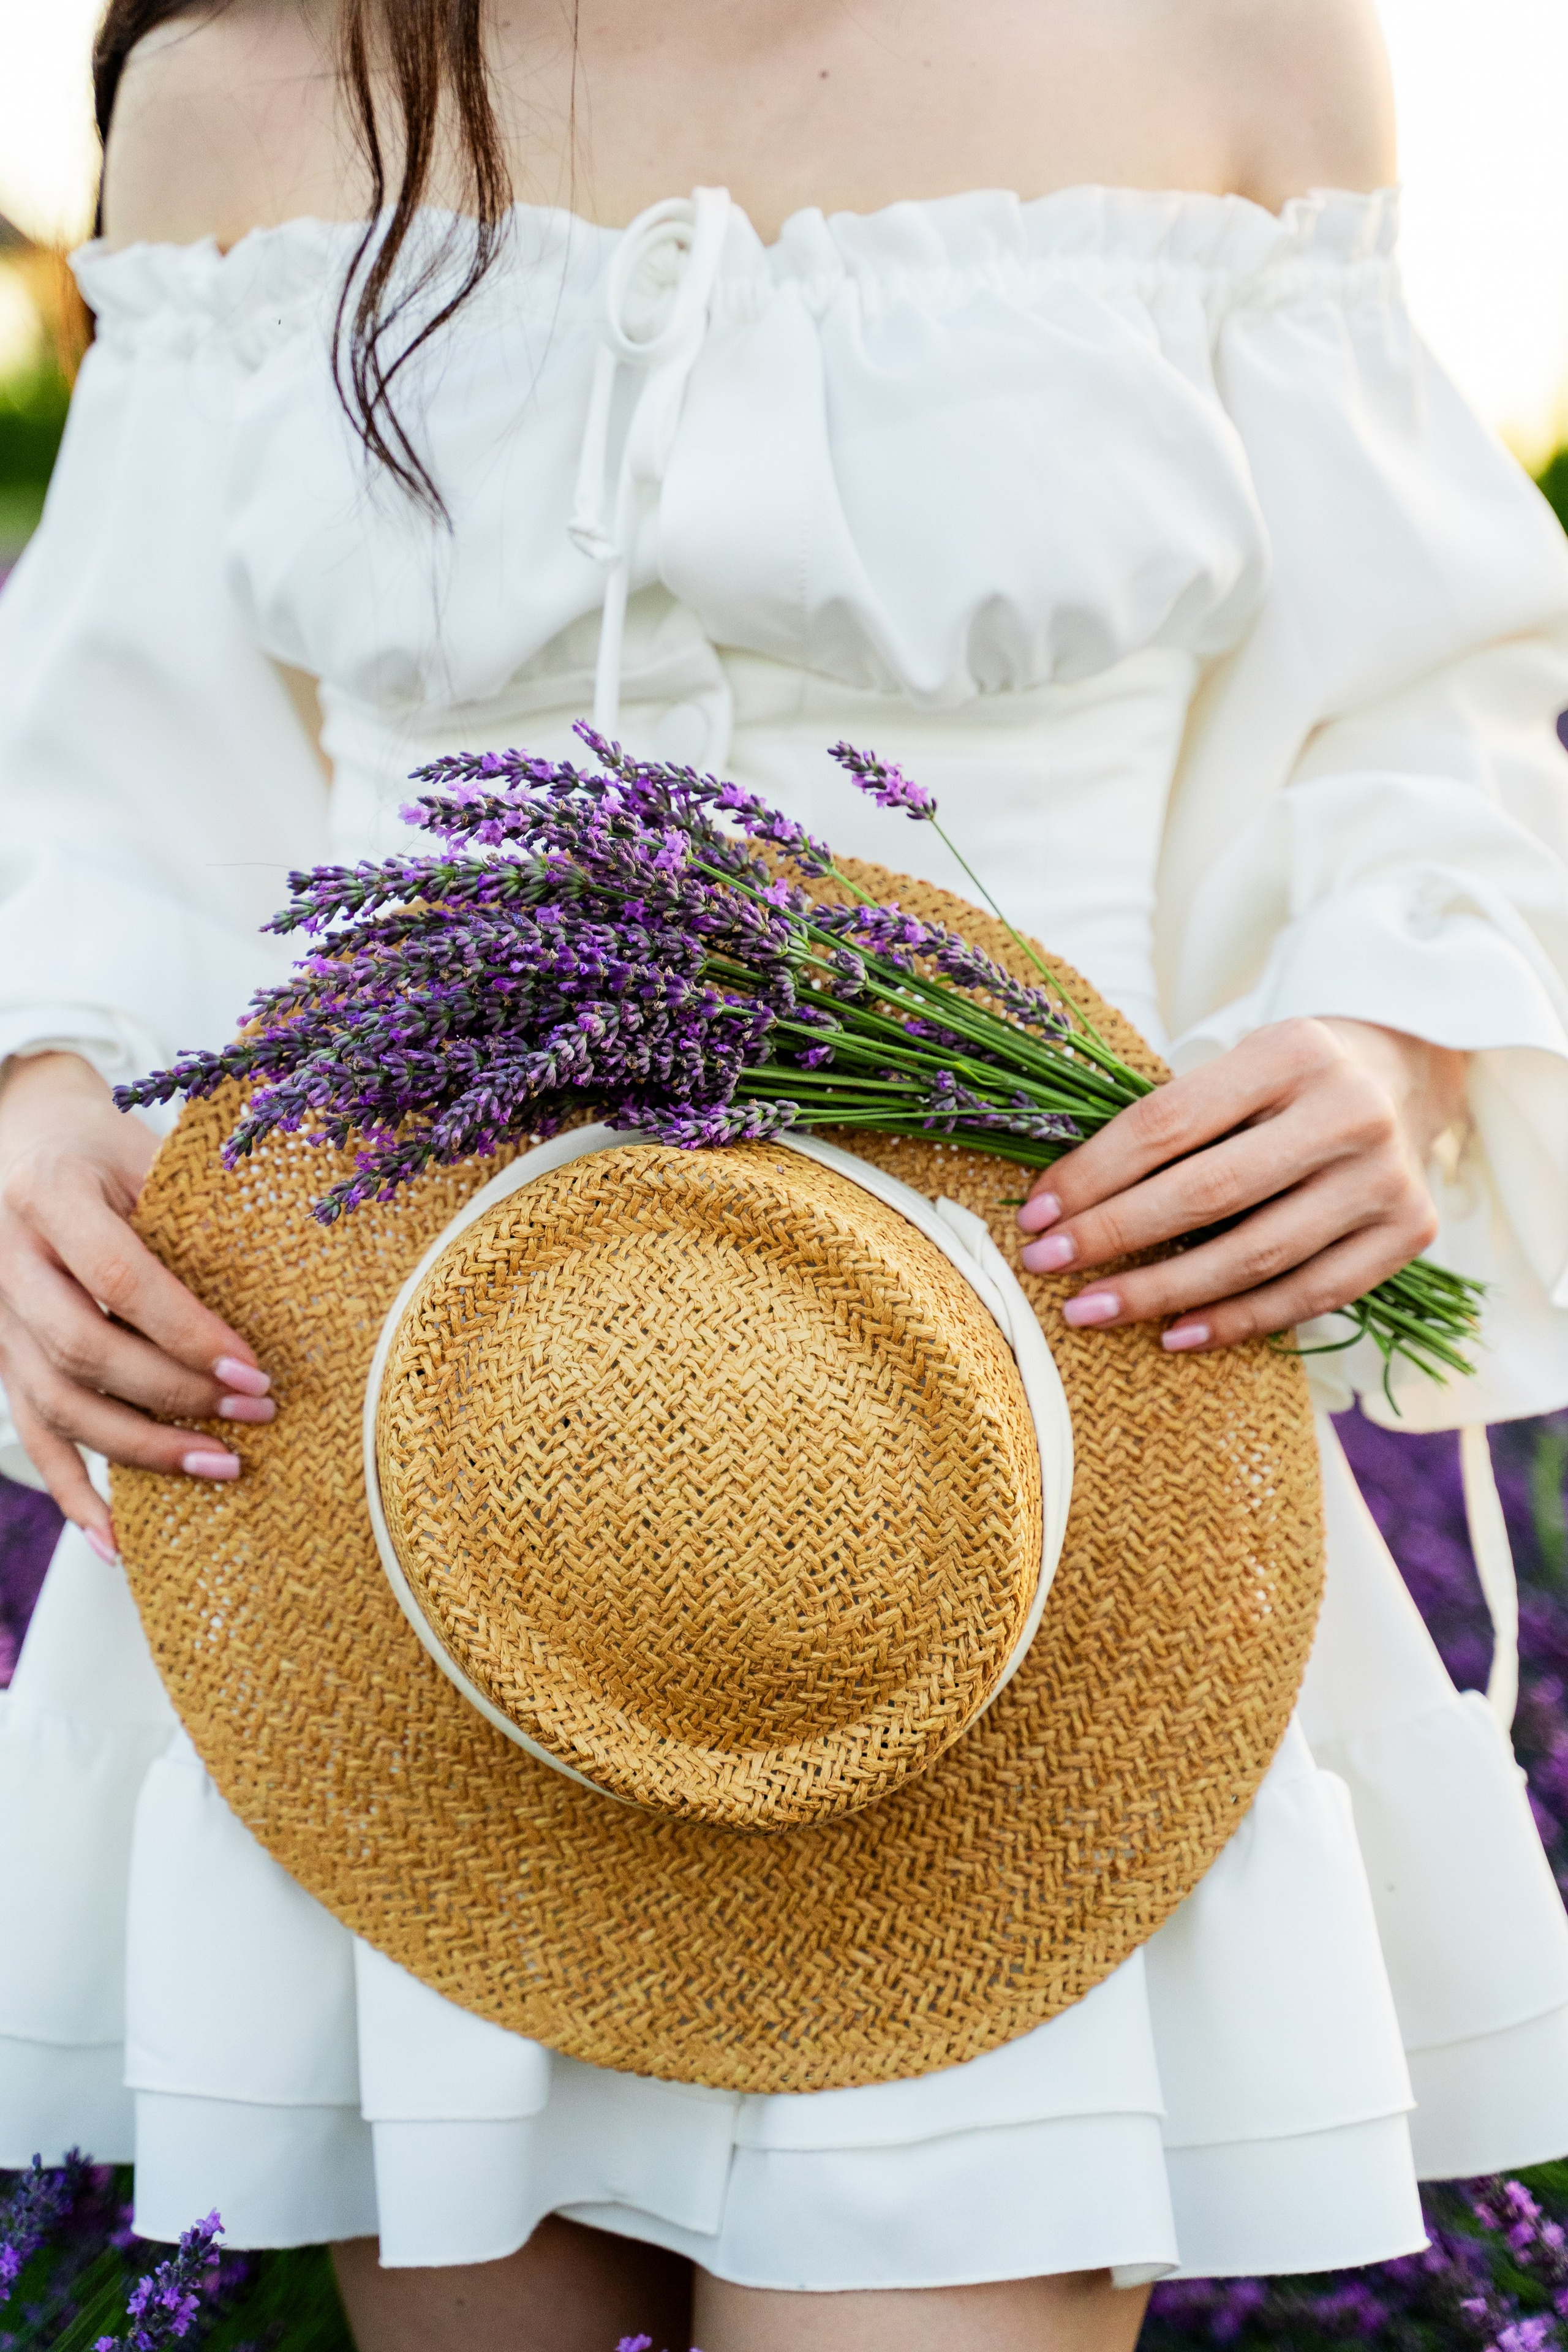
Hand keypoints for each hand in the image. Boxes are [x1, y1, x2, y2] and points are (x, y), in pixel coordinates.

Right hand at [0, 1052, 272, 1555]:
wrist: (18, 1137)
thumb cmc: (101, 1147)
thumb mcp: (145, 1153)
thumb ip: (198, 1212)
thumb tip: (291, 1282)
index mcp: (50, 1196)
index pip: (120, 1277)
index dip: (188, 1331)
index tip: (254, 1369)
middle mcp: (6, 1260)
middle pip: (84, 1350)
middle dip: (175, 1394)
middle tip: (256, 1415)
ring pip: (56, 1404)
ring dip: (140, 1449)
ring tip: (221, 1470)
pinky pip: (32, 1436)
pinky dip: (74, 1493)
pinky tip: (115, 1540)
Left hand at [1015, 1017, 1466, 1354]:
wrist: (1401, 1079)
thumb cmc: (1284, 1082)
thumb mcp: (1234, 1069)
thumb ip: (1171, 1121)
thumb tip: (1064, 1201)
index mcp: (1291, 1052)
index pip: (1169, 1123)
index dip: (1094, 1173)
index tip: (1036, 1214)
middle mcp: (1348, 1112)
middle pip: (1210, 1192)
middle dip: (1115, 1235)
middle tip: (1048, 1265)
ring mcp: (1386, 1177)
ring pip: (1257, 1255)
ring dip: (1163, 1291)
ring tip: (1092, 1310)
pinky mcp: (1409, 1232)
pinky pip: (1309, 1295)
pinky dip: (1236, 1320)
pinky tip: (1174, 1333)